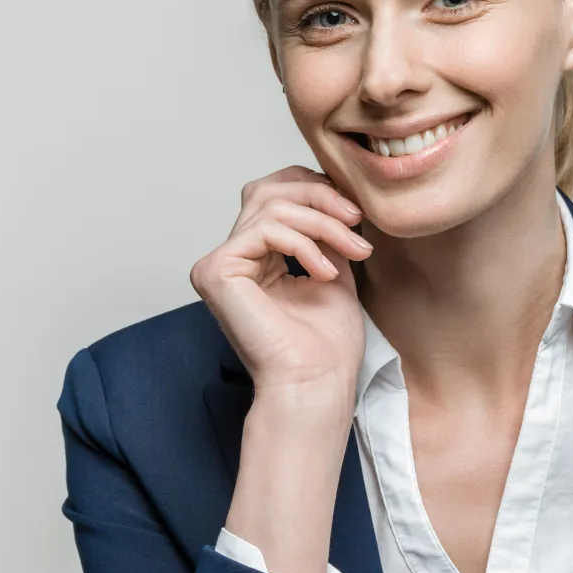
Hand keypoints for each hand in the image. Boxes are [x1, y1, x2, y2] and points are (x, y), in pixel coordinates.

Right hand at [190, 165, 371, 400]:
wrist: (317, 382)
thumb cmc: (327, 344)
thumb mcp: (334, 268)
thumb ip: (326, 232)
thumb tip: (336, 195)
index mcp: (257, 256)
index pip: (276, 193)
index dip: (315, 189)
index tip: (356, 212)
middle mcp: (233, 256)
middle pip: (270, 190)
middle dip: (320, 198)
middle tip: (356, 220)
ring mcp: (219, 263)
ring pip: (272, 207)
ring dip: (323, 224)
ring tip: (354, 250)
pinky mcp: (215, 270)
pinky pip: (264, 230)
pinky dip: (303, 245)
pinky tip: (325, 272)